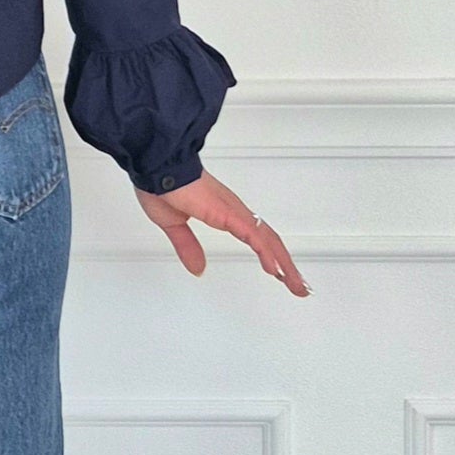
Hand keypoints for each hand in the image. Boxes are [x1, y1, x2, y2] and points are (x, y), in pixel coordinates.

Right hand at [134, 168, 310, 292]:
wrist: (157, 169)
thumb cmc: (161, 185)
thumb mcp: (173, 225)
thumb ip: (187, 246)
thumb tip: (197, 267)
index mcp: (223, 212)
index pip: (255, 237)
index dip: (269, 254)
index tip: (279, 272)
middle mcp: (234, 211)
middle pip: (268, 240)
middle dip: (285, 264)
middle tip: (297, 285)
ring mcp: (234, 212)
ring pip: (269, 240)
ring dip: (285, 264)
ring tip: (296, 285)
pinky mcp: (230, 215)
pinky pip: (255, 237)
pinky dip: (269, 255)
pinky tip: (277, 270)